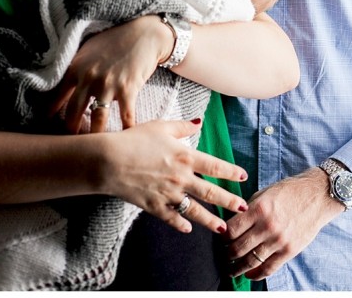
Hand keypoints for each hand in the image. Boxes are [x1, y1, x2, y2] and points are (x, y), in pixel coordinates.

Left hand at [49, 15, 172, 133]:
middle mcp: (88, 78)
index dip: (51, 114)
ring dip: (96, 136)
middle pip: (73, 112)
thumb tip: (63, 86)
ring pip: (98, 119)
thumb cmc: (113, 41)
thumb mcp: (87, 51)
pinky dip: (126, 130)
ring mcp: (108, 84)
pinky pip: (125, 117)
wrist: (143, 34)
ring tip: (95, 150)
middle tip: (71, 145)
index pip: (57, 96)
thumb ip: (75, 69)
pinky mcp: (128, 89)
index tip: (48, 126)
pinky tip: (125, 141)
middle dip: (71, 131)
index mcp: (75, 68)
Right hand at [95, 119, 248, 234]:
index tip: (243, 177)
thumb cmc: (132, 139)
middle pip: (211, 193)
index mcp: (185, 157)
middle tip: (243, 208)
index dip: (231, 172)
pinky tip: (188, 229)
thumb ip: (181, 126)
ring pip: (196, 211)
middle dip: (229, 202)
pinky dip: (181, 224)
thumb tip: (198, 122)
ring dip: (212, 221)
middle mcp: (181, 178)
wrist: (109, 160)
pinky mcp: (154, 206)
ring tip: (223, 228)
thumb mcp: (158, 127)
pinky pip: (172, 218)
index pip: (215, 167)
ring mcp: (169, 194)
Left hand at [224, 168, 343, 279]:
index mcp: (258, 209)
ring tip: (230, 270)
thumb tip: (231, 224)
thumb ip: (247, 210)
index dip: (221, 236)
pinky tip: (248, 275)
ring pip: (251, 260)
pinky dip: (257, 274)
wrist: (317, 196)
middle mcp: (267, 226)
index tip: (218, 238)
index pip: (231, 229)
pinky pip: (270, 267)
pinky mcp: (290, 251)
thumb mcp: (262, 194)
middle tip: (221, 256)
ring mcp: (279, 241)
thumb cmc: (288, 192)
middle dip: (226, 254)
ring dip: (238, 268)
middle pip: (238, 247)